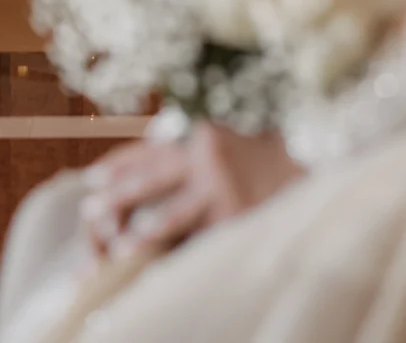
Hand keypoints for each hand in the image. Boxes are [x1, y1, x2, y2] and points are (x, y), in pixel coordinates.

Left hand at [80, 121, 302, 256]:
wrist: (316, 156)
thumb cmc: (266, 148)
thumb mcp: (227, 136)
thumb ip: (194, 145)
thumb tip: (153, 145)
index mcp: (199, 136)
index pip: (148, 152)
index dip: (119, 167)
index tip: (93, 180)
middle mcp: (206, 159)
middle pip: (151, 181)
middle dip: (118, 197)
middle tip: (89, 212)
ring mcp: (223, 191)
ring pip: (171, 216)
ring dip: (140, 232)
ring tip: (115, 246)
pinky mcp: (240, 220)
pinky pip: (203, 240)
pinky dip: (182, 254)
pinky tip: (164, 269)